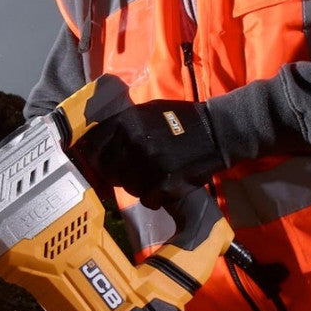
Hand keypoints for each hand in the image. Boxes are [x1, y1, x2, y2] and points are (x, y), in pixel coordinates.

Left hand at [75, 99, 226, 208]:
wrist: (218, 132)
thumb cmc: (182, 119)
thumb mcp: (147, 111)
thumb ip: (121, 124)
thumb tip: (92, 139)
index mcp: (125, 122)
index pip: (92, 148)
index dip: (96, 158)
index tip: (102, 162)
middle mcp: (133, 142)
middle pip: (108, 171)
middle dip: (118, 174)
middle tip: (134, 170)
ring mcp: (148, 164)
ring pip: (127, 188)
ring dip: (138, 186)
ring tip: (155, 174)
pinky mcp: (164, 184)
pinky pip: (147, 200)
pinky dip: (155, 197)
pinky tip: (166, 185)